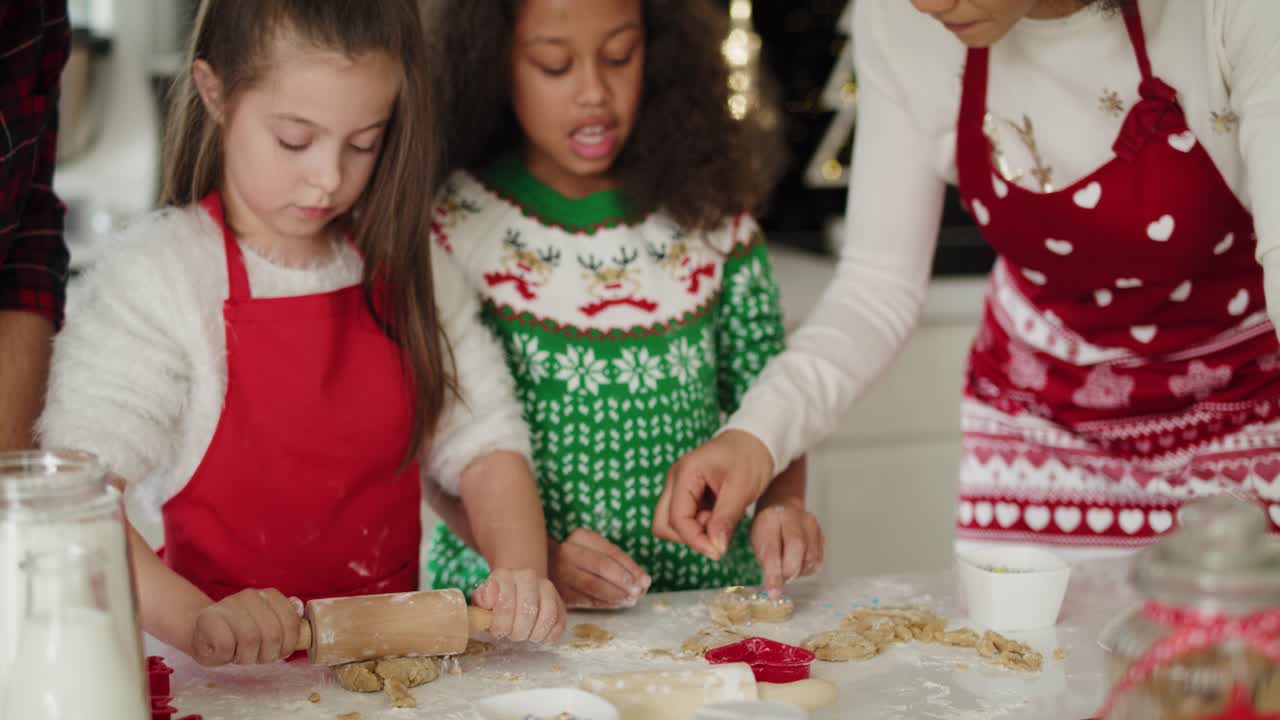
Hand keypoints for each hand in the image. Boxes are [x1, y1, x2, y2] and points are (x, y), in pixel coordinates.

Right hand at [190, 588, 302, 665]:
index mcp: (268, 595)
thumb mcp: (266, 627)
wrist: (201, 632)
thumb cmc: (238, 634)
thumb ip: (284, 620)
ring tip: (240, 655)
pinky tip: (223, 652)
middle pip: (272, 634)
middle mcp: (250, 596)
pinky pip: (227, 646)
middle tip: (257, 657)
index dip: (288, 644)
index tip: (280, 652)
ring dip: (246, 657)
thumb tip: (299, 607)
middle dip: (267, 655)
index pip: (291, 621)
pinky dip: (226, 657)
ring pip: (250, 640)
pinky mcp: (209, 618)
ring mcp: (229, 605)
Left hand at [471, 568, 564, 641]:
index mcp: (504, 575)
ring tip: (525, 636)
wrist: (516, 590)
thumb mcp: (482, 601)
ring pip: (547, 616)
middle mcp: (527, 576)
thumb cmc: (496, 601)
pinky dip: (548, 635)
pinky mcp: (560, 602)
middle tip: (511, 635)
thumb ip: (481, 601)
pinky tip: (538, 634)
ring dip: (534, 634)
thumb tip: (488, 601)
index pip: (505, 603)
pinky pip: (559, 623)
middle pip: (527, 611)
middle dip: (517, 631)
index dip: (501, 624)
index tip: (498, 631)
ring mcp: (547, 588)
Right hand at [549, 528, 650, 608]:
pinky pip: (587, 600)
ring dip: (617, 595)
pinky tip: (618, 604)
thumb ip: (620, 563)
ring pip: (593, 585)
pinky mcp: (559, 592)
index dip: (631, 568)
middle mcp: (567, 552)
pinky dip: (606, 603)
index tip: (646, 580)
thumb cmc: (583, 558)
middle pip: (602, 567)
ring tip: (631, 599)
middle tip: (639, 592)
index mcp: (581, 536)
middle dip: (624, 581)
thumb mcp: (599, 551)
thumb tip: (644, 582)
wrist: (547, 565)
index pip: (611, 552)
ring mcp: (560, 573)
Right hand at [652, 430, 774, 559]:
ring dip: (694, 531)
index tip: (718, 551)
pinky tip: (719, 515)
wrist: (755, 440)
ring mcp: (678, 485)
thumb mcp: (742, 488)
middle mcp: (675, 478)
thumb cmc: (750, 457)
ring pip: (671, 523)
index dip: (694, 540)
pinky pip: (683, 518)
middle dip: (689, 537)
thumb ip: (725, 518)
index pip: (676, 518)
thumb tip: (715, 547)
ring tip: (720, 520)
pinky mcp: (686, 492)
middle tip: (718, 533)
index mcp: (686, 472)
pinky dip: (699, 525)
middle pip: (663, 523)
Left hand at [750, 499, 823, 598]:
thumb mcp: (757, 542)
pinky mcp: (821, 533)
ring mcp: (810, 524)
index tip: (773, 593)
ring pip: (810, 557)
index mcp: (770, 519)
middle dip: (790, 571)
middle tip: (783, 578)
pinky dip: (807, 568)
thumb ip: (765, 561)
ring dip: (799, 571)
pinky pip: (818, 560)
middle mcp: (793, 517)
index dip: (773, 574)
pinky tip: (798, 563)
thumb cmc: (767, 530)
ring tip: (788, 567)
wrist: (782, 510)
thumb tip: (775, 589)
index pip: (773, 549)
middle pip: (798, 548)